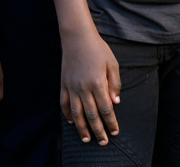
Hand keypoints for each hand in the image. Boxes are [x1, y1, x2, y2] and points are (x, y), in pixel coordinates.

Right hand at [60, 28, 120, 144]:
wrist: (77, 37)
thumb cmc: (98, 49)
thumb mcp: (112, 64)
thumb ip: (115, 84)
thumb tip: (116, 102)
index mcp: (98, 83)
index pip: (106, 108)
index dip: (111, 122)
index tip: (115, 131)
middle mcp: (83, 88)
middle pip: (92, 115)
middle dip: (98, 130)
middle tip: (103, 142)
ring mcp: (72, 86)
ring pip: (76, 113)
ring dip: (82, 128)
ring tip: (86, 139)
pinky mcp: (64, 84)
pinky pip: (64, 103)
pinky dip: (67, 114)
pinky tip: (72, 122)